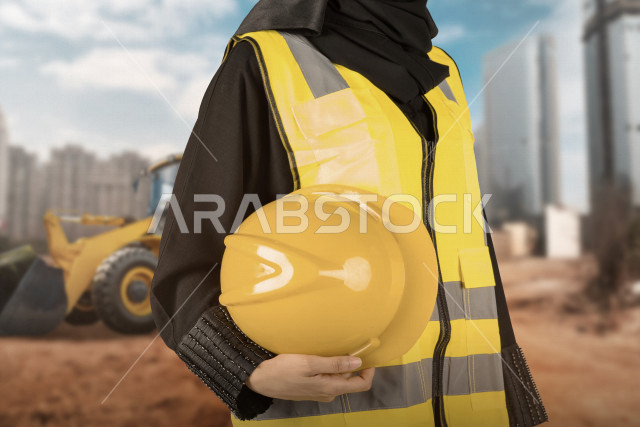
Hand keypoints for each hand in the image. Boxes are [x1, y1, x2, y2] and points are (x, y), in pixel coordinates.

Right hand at [246, 354, 374, 401]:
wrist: (260, 379)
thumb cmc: (283, 369)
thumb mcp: (310, 363)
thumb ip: (335, 364)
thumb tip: (358, 363)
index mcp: (331, 388)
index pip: (361, 385)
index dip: (369, 371)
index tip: (368, 355)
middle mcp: (328, 393)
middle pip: (350, 380)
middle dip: (351, 364)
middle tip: (345, 345)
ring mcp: (320, 392)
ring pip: (338, 378)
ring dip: (338, 365)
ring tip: (328, 350)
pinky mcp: (312, 388)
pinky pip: (328, 378)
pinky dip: (329, 368)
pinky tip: (319, 358)